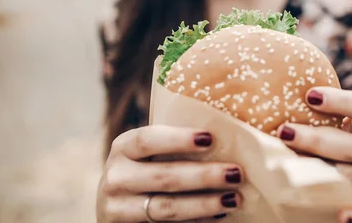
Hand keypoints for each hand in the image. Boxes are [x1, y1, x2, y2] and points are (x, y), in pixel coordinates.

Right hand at [97, 125, 243, 221]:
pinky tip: (219, 215)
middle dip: (203, 175)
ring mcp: (118, 208)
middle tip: (236, 173)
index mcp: (123, 147)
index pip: (147, 139)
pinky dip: (197, 221)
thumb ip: (178, 146)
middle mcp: (116, 177)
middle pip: (163, 176)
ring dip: (204, 203)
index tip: (210, 138)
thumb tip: (229, 137)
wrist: (121, 204)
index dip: (178, 139)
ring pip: (166, 207)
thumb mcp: (152, 153)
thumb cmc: (148, 168)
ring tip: (234, 198)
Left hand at [277, 88, 351, 222]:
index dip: (340, 101)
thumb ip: (309, 108)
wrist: (344, 180)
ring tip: (293, 169)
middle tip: (284, 132)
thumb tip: (262, 81)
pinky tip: (342, 216)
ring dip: (324, 173)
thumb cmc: (328, 142)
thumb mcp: (326, 123)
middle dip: (315, 139)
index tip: (309, 96)